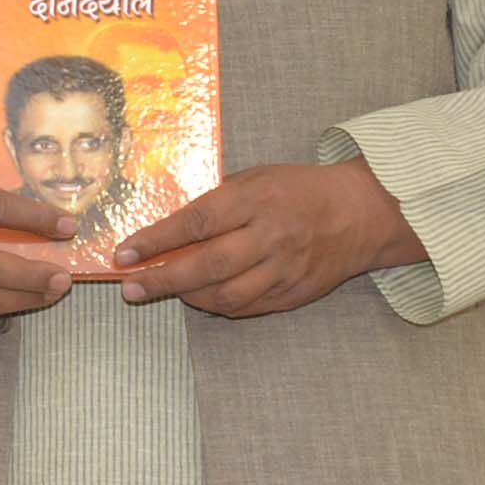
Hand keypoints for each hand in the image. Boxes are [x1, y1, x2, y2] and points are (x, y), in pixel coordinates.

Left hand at [111, 160, 420, 316]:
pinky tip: (200, 296)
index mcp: (257, 200)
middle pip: (208, 265)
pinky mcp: (295, 293)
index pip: (197, 222)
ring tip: (163, 289)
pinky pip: (247, 307)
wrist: (360, 213)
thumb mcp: (255, 178)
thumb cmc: (297, 189)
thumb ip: (215, 201)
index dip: (156, 240)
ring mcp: (285, 269)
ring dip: (188, 296)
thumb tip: (165, 228)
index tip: (123, 253)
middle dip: (162, 279)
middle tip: (130, 287)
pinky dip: (217, 304)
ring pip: (227, 295)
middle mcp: (271, 237)